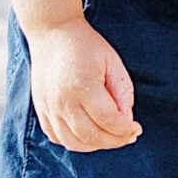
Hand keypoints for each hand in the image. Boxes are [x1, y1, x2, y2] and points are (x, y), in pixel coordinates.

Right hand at [25, 18, 140, 150]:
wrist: (52, 32)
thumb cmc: (87, 45)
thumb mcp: (112, 62)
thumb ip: (123, 92)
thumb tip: (127, 120)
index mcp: (83, 86)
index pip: (109, 120)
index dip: (126, 129)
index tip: (137, 129)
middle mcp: (63, 101)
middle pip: (92, 136)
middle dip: (115, 141)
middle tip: (128, 137)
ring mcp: (48, 107)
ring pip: (73, 143)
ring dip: (95, 145)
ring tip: (110, 137)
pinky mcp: (40, 109)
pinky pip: (56, 137)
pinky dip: (74, 142)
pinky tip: (88, 135)